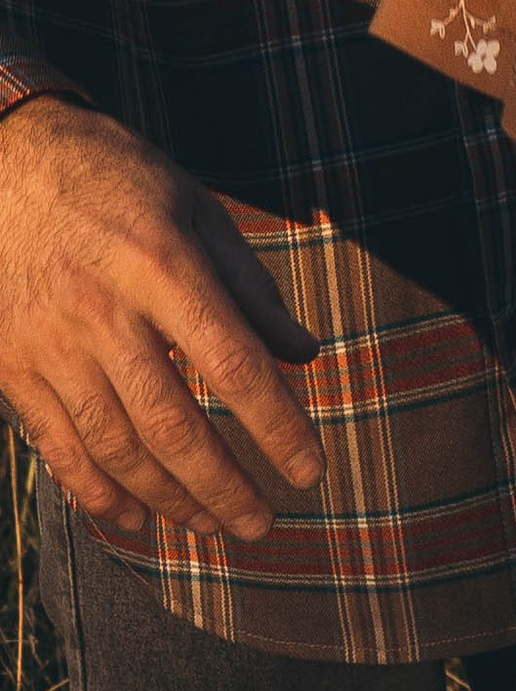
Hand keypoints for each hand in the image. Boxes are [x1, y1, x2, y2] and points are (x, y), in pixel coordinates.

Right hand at [0, 98, 323, 541]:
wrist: (6, 161)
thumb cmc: (116, 179)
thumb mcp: (194, 208)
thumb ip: (249, 284)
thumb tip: (305, 354)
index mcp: (162, 262)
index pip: (232, 362)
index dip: (276, 425)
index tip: (310, 471)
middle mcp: (104, 311)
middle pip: (171, 423)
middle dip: (224, 485)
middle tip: (264, 525)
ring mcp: (51, 345)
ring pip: (116, 447)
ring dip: (170, 499)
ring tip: (213, 528)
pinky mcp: (12, 368)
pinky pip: (58, 448)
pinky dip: (98, 494)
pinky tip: (136, 519)